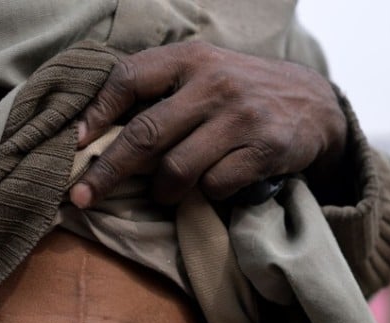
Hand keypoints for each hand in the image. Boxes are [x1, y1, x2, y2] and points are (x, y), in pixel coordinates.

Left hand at [69, 41, 347, 206]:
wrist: (315, 105)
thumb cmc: (243, 92)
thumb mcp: (205, 72)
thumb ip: (162, 89)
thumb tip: (97, 130)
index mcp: (191, 59)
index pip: (129, 78)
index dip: (96, 113)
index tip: (74, 143)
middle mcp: (213, 84)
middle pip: (145, 134)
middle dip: (108, 171)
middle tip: (82, 196)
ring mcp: (240, 117)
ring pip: (177, 169)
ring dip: (163, 190)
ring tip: (165, 193)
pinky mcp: (264, 149)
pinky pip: (215, 185)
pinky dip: (207, 194)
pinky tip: (215, 185)